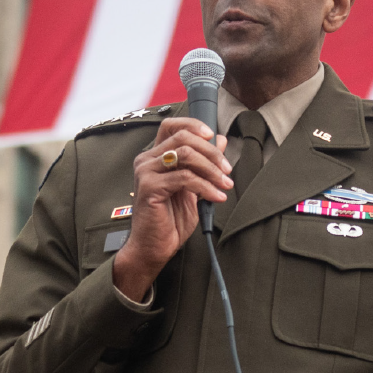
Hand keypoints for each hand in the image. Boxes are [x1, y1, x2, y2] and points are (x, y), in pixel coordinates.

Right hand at [113, 117, 233, 300]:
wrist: (154, 248)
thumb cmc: (170, 220)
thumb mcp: (193, 188)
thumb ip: (203, 164)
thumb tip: (221, 140)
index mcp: (155, 157)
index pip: (171, 126)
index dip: (193, 125)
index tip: (213, 136)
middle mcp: (147, 160)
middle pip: (184, 138)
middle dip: (211, 152)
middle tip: (226, 169)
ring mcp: (146, 172)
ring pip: (186, 154)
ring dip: (212, 169)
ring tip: (225, 184)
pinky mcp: (150, 187)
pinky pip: (185, 178)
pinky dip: (206, 186)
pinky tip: (216, 197)